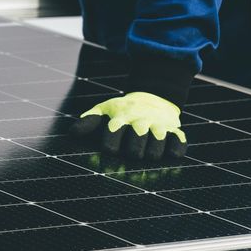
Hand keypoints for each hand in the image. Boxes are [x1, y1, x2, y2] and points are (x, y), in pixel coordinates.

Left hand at [71, 92, 187, 160]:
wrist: (154, 97)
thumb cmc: (122, 111)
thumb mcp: (104, 111)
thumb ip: (88, 122)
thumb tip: (72, 133)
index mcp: (121, 117)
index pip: (114, 132)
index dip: (112, 142)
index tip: (110, 150)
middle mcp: (141, 120)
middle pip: (137, 142)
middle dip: (133, 150)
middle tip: (132, 153)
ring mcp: (159, 125)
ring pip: (157, 145)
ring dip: (152, 153)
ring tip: (148, 153)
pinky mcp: (175, 130)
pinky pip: (178, 143)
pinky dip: (175, 150)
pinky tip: (170, 153)